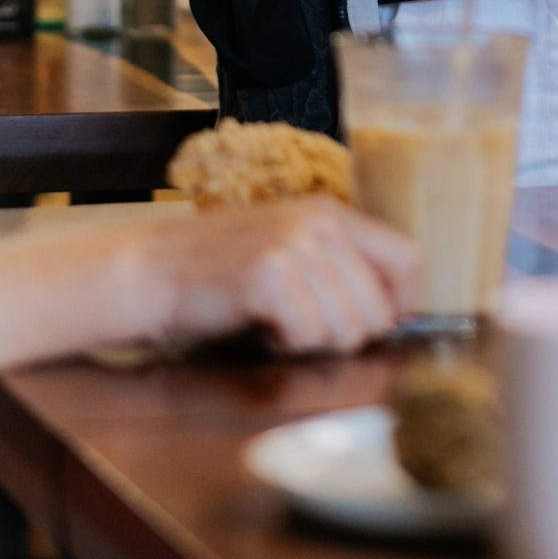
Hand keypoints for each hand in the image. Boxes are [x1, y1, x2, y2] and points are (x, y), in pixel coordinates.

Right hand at [129, 200, 418, 356]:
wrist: (147, 273)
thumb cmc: (218, 276)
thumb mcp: (290, 254)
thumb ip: (339, 272)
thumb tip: (397, 316)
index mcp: (332, 212)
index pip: (410, 259)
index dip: (400, 305)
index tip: (375, 329)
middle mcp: (321, 222)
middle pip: (380, 310)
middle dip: (346, 337)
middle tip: (300, 327)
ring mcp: (296, 245)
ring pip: (348, 330)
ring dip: (313, 343)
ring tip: (277, 322)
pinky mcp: (270, 274)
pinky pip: (308, 336)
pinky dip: (284, 346)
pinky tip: (259, 328)